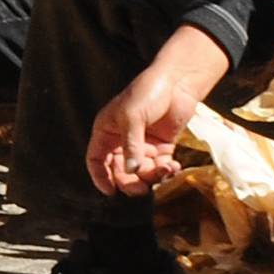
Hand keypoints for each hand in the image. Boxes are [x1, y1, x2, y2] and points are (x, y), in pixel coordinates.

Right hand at [86, 31, 228, 198]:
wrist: (178, 81)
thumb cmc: (147, 92)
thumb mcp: (133, 118)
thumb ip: (131, 146)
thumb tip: (131, 171)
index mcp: (107, 131)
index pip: (96, 160)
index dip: (100, 176)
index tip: (110, 191)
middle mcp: (122, 140)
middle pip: (119, 171)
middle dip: (129, 182)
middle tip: (141, 188)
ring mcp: (142, 144)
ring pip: (141, 172)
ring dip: (152, 176)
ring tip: (166, 170)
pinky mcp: (162, 146)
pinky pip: (159, 167)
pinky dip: (166, 171)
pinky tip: (174, 167)